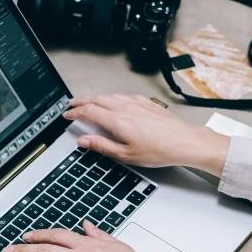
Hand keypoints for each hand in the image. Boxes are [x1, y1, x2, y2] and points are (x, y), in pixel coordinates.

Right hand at [64, 93, 229, 176]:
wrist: (184, 142)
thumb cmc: (159, 150)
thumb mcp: (126, 155)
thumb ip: (102, 146)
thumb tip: (84, 141)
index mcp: (117, 121)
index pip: (88, 112)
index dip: (74, 113)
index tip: (67, 116)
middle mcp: (125, 108)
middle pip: (96, 100)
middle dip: (81, 101)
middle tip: (72, 105)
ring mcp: (136, 103)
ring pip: (110, 96)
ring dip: (95, 98)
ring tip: (89, 102)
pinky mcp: (147, 102)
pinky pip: (124, 96)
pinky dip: (112, 97)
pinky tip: (114, 101)